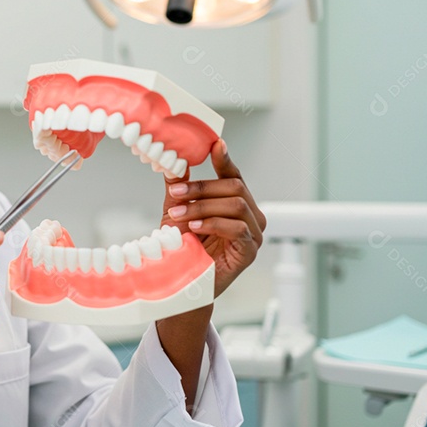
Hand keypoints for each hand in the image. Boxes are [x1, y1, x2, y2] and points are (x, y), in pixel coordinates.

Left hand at [159, 139, 265, 297]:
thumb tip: (172, 159)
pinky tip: (194, 227)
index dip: (225, 159)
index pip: (234, 176)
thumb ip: (179, 186)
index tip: (215, 144)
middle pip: (234, 187)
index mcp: (237, 203)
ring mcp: (254, 234)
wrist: (182, 281)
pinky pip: (237, 228)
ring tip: (179, 214)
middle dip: (202, 187)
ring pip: (235, 205)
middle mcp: (251, 216)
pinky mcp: (250, 251)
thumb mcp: (177, 210)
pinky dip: (213, 223)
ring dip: (203, 206)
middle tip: (176, 193)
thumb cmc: (183, 247)